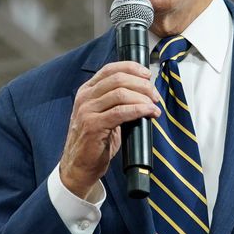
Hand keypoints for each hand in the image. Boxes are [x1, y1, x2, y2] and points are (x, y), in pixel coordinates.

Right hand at [59, 61, 160, 198]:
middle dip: (142, 85)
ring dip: (142, 98)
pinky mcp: (93, 126)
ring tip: (153, 106)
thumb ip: (116, 101)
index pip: (110, 69)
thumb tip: (144, 91)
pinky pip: (120, 112)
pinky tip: (148, 113)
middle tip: (154, 95)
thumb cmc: (94, 141)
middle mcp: (85, 98)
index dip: (132, 68)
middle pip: (118, 79)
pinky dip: (138, 110)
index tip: (147, 74)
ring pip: (121, 93)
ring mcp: (87, 111)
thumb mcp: (103, 115)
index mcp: (87, 91)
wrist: (79, 166)